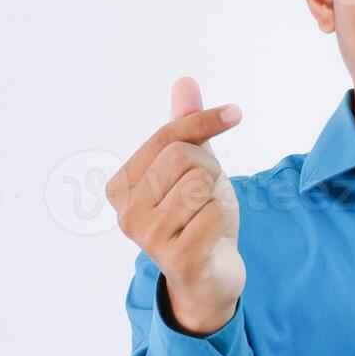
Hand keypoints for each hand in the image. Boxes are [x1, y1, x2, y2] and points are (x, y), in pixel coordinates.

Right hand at [106, 77, 245, 335]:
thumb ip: (184, 128)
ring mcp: (148, 239)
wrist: (212, 274)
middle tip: (207, 196)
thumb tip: (185, 81)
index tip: (235, 113)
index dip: (205, 121)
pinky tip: (212, 237)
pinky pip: (215, 212)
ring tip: (206, 217)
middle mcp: (125, 213)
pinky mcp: (177, 258)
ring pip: (201, 183)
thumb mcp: (193, 166)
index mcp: (120, 186)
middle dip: (210, 171)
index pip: (168, 135)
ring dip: (216, 196)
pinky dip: (223, 218)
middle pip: (185, 157)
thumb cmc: (197, 216)